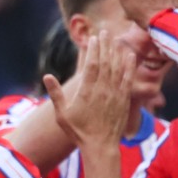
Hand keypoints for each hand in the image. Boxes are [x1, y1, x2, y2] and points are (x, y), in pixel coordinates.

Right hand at [45, 30, 134, 146]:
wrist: (100, 146)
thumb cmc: (79, 131)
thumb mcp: (62, 114)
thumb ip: (56, 94)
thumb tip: (47, 76)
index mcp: (88, 92)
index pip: (92, 65)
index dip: (94, 50)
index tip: (94, 38)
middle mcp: (103, 91)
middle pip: (106, 63)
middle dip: (105, 46)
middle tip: (105, 31)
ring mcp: (115, 95)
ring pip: (117, 69)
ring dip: (117, 52)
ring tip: (116, 39)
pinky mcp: (124, 100)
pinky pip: (127, 79)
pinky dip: (129, 66)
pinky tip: (130, 56)